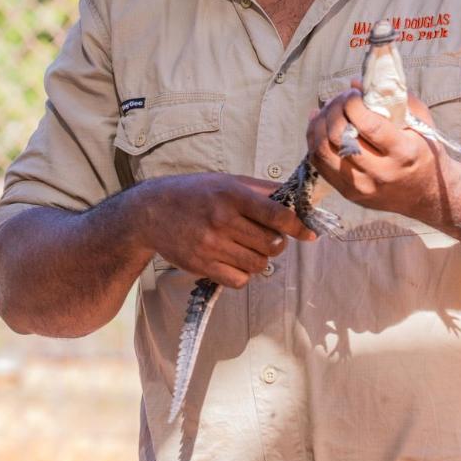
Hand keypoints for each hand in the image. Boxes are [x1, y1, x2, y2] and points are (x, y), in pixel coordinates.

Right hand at [127, 173, 316, 288]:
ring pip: (258, 264)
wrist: (151, 212)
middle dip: (278, 243)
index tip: (309, 233)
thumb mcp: (227, 181)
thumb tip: (297, 199)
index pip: (276, 214)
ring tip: (249, 248)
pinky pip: (239, 280)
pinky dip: (244, 274)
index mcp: (232, 194)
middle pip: (272, 244)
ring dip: (261, 259)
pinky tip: (236, 260)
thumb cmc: (194, 193)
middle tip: (269, 237)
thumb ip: (261, 190)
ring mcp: (211, 245)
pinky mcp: (201, 265)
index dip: (298, 226)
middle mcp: (222, 219)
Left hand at [307, 89, 450, 224]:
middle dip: (335, 109)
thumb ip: (394, 99)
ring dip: (320, 123)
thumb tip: (355, 83)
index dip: (353, 104)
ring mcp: (362, 186)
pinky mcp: (348, 193)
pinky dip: (314, 140)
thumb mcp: (421, 122)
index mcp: (403, 153)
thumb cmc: (424, 151)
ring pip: (323, 151)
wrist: (425, 194)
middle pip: (340, 137)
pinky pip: (319, 163)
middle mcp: (381, 172)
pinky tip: (320, 123)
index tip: (354, 93)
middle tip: (341, 98)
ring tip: (329, 109)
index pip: (369, 125)